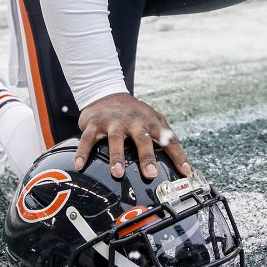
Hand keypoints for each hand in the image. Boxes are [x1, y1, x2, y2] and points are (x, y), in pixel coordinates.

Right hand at [74, 92, 190, 179]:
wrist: (107, 93)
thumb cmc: (135, 113)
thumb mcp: (154, 120)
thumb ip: (168, 139)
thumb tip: (186, 166)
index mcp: (150, 122)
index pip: (168, 139)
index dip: (178, 156)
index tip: (186, 172)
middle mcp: (133, 121)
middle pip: (142, 139)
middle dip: (146, 156)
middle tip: (150, 173)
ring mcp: (113, 121)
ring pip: (115, 139)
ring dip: (116, 156)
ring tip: (117, 173)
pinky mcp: (94, 123)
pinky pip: (87, 139)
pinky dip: (83, 152)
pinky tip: (79, 166)